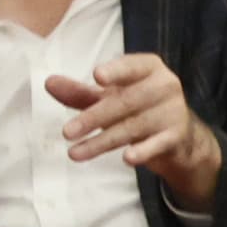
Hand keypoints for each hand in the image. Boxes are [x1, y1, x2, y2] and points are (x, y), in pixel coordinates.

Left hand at [51, 54, 219, 205]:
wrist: (177, 135)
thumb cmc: (137, 107)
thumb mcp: (108, 97)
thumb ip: (80, 92)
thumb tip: (49, 83)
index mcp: (148, 68)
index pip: (131, 66)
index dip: (116, 71)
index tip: (97, 77)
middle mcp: (165, 86)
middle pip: (126, 102)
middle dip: (94, 118)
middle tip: (66, 132)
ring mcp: (173, 112)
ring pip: (133, 126)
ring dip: (102, 141)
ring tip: (74, 154)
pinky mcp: (177, 136)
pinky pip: (156, 145)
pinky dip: (142, 152)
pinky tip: (127, 159)